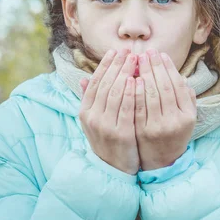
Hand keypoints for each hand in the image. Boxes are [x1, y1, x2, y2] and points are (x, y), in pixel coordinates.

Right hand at [78, 48, 139, 174]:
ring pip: (115, 93)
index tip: (115, 51)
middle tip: (128, 51)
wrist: (112, 169)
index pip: (95, 82)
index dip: (105, 65)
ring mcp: (105, 126)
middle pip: (105, 84)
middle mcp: (92, 117)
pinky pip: (126, 109)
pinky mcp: (120, 134)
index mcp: (85, 111)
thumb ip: (90, 99)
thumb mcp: (94, 120)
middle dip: (117, 65)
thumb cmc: (107, 140)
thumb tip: (83, 77)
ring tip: (135, 60)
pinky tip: (137, 80)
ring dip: (125, 74)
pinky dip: (130, 93)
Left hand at [135, 49, 196, 170]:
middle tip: (147, 52)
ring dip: (143, 74)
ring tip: (137, 60)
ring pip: (150, 94)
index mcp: (188, 114)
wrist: (162, 161)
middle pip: (163, 86)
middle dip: (154, 66)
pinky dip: (134, 90)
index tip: (161, 54)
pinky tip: (130, 78)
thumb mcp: (187, 117)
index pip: (177, 85)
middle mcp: (175, 120)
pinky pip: (137, 106)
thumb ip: (187, 97)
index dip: (168, 68)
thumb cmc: (174, 133)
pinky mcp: (143, 131)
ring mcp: (158, 126)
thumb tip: (180, 75)